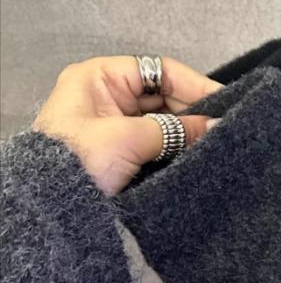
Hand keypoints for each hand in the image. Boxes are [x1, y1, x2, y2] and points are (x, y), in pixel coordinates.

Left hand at [32, 55, 223, 195]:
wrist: (52, 211)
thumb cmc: (78, 163)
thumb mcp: (129, 139)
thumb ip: (178, 130)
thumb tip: (218, 126)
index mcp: (100, 78)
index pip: (160, 71)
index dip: (195, 86)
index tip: (226, 102)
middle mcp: (109, 98)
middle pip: (166, 97)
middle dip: (194, 113)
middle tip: (224, 128)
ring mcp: (116, 127)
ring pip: (165, 123)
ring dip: (188, 134)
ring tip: (217, 143)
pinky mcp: (124, 155)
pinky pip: (160, 145)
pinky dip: (179, 150)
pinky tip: (199, 155)